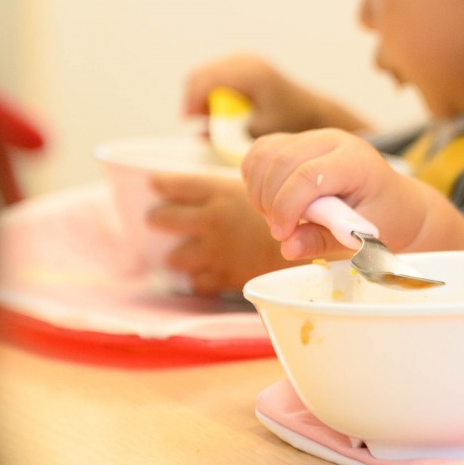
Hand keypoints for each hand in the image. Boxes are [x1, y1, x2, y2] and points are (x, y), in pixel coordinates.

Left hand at [146, 175, 287, 295]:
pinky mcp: (223, 278)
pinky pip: (199, 282)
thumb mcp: (275, 188)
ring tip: (175, 252)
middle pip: (169, 219)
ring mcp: (214, 253)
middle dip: (160, 218)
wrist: (310, 247)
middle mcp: (212, 222)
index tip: (153, 183)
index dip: (164, 184)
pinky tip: (203, 274)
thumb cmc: (299, 211)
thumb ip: (250, 188)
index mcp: (222, 194)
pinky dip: (198, 278)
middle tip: (155, 218)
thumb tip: (233, 193)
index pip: (182, 186)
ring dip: (176, 253)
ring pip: (178, 256)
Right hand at [180, 54, 364, 136]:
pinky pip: (213, 76)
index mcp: (253, 74)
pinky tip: (219, 112)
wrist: (309, 110)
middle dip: (193, 99)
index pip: (208, 80)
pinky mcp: (242, 64)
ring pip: (204, 75)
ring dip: (200, 97)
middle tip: (197, 122)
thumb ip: (229, 135)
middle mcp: (247, 61)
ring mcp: (244, 60)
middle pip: (201, 75)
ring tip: (210, 120)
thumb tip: (198, 135)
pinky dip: (209, 93)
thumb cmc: (289, 123)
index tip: (188, 120)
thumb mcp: (258, 132)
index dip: (192, 100)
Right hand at [241, 129, 463, 261]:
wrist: (396, 202)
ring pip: (265, 154)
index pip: (307, 176)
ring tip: (277, 216)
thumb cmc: (385, 218)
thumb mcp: (362, 237)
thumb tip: (287, 247)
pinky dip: (255, 177)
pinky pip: (261, 152)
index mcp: (355, 160)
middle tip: (281, 230)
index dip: (287, 207)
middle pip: (280, 162)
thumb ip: (323, 240)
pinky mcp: (296, 142)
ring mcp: (313, 137)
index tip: (283, 234)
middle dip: (270, 202)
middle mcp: (332, 140)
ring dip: (259, 190)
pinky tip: (271, 200)